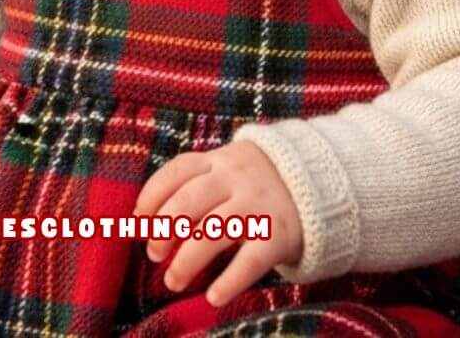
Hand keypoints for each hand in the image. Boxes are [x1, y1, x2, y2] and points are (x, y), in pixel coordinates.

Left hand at [132, 140, 303, 306]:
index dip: (152, 195)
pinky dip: (229, 281)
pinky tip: (213, 297)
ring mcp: (259, 205)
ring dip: (187, 261)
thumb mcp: (227, 172)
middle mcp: (236, 179)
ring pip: (214, 231)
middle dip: (164, 231)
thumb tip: (144, 222)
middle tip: (154, 255)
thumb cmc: (256, 185)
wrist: (320, 184)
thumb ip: (193, 188)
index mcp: (219, 161)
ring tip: (174, 282)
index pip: (177, 170)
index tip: (139, 220)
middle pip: (189, 202)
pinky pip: (251, 260)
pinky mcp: (280, 234)